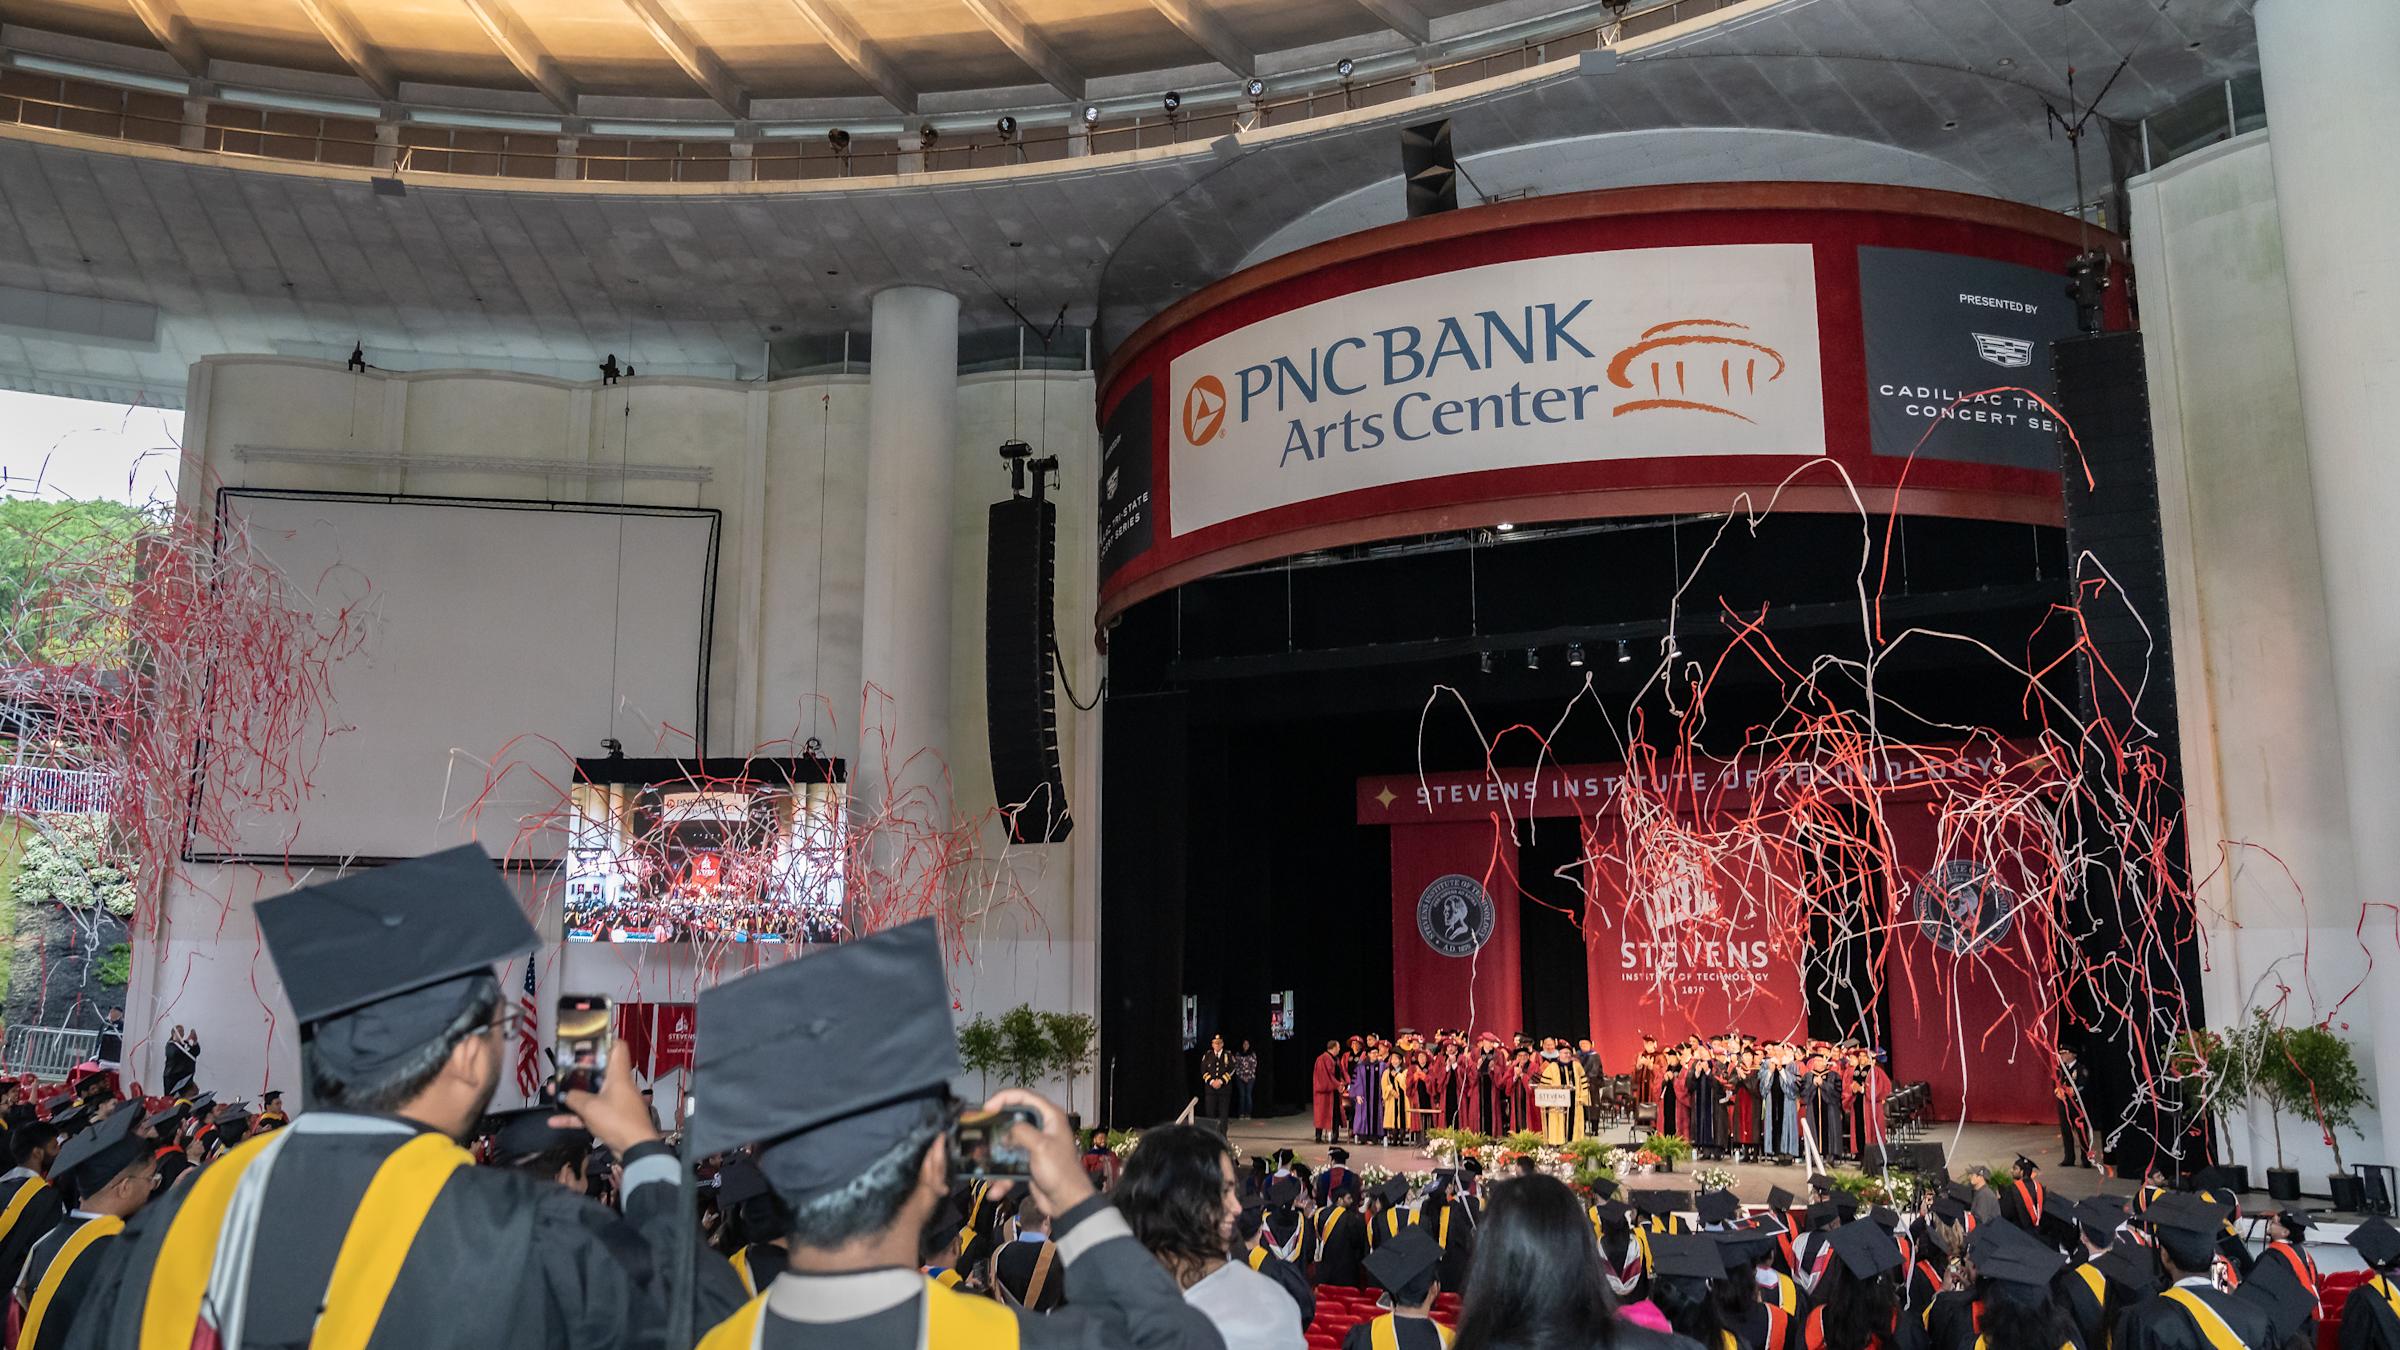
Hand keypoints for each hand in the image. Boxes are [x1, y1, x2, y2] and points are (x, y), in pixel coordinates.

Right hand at [553, 1039, 662, 1155]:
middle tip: (561, 1072)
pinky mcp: (612, 1118)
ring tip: (553, 1094)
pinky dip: (576, 1117)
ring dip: (574, 1096)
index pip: (617, 1048)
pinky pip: (591, 1113)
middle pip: (599, 1072)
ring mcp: (616, 1102)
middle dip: (579, 1073)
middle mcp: (618, 1085)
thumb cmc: (617, 1121)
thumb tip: (565, 1094)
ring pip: (592, 1094)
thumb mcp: (590, 1107)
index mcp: (618, 1075)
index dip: (604, 1041)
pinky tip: (556, 1121)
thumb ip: (574, 1098)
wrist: (635, 1149)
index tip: (586, 1042)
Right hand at [981, 1088, 1097, 1216]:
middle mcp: (1042, 1127)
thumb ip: (1021, 1132)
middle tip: (981, 1132)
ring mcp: (1035, 1145)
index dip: (1004, 1098)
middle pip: (1014, 1118)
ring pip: (1009, 1143)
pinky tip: (996, 1189)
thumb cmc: (1060, 1171)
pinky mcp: (1029, 1162)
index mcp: (1050, 1117)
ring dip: (996, 1155)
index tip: (987, 1108)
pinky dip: (1003, 1176)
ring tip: (984, 1164)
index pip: (1025, 1096)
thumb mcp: (1040, 1146)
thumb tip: (1007, 1131)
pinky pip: (1010, 1164)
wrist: (1067, 1202)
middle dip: (996, 1127)